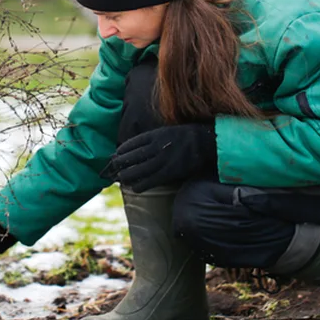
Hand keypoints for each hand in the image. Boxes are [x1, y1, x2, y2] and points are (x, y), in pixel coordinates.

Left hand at [101, 124, 216, 192]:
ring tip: (122, 178)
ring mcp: (161, 160)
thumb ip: (151, 139)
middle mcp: (155, 147)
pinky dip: (140, 185)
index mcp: (154, 135)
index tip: (115, 155)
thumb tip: (135, 149)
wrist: (204, 141)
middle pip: (130, 158)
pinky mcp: (168, 172)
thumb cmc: (184, 136)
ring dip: (126, 176)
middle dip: (120, 164)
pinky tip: (135, 187)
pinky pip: (149, 181)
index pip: (130, 144)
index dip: (121, 151)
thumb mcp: (165, 131)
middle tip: (114, 169)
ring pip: (137, 171)